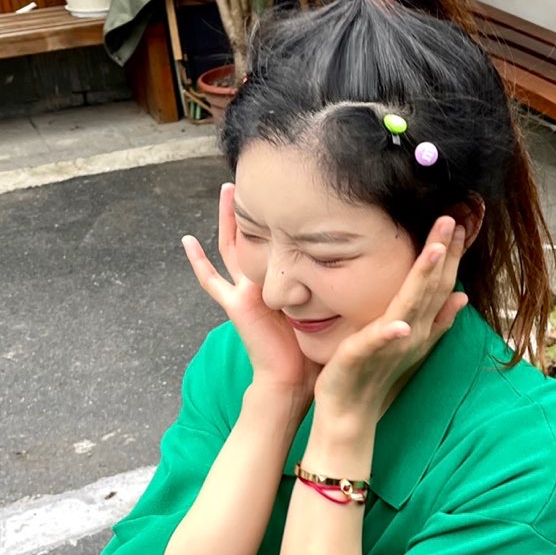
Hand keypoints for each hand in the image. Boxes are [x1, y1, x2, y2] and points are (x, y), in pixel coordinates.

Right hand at [181, 183, 317, 405]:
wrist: (291, 378)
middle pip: (256, 236)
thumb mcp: (325, 308)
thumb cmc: (312, 351)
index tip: (295, 191)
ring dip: (230, 218)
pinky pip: (212, 280)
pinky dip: (198, 262)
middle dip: (256, 208)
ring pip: (234, 247)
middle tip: (257, 176)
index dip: (285, 220)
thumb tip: (368, 263)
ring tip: (229, 188)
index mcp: (281, 284)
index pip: (282, 244)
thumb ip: (335, 287)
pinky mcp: (236, 303)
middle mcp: (261, 283)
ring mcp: (244, 291)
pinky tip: (187, 241)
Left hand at [312, 214, 469, 422]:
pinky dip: (392, 334)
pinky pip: (379, 342)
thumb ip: (438, 320)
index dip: (451, 255)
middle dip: (443, 254)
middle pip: (433, 289)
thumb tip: (463, 297)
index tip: (459, 223)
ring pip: (412, 307)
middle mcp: (413, 333)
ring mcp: (392, 345)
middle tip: (452, 220)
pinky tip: (401, 326)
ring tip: (435, 250)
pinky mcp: (364, 356)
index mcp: (421, 326)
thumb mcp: (411, 342)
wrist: (352, 410)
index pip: (442, 284)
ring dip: (424, 279)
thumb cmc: (376, 372)